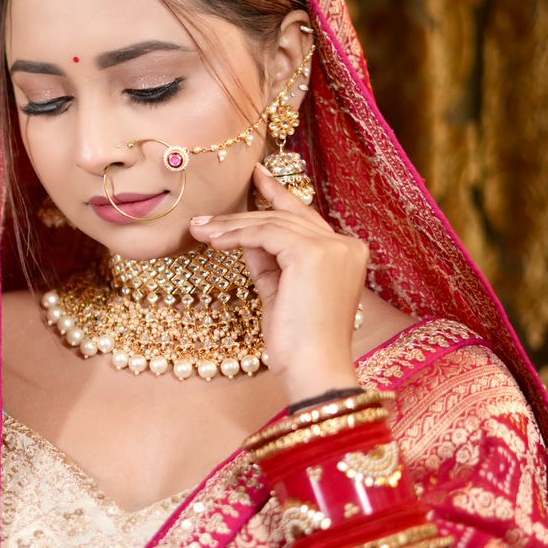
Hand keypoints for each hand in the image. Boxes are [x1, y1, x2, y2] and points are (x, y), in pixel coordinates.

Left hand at [189, 163, 365, 404]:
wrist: (313, 369)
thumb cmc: (298, 343)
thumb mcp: (280, 292)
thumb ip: (269, 261)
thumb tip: (245, 236)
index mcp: (347, 254)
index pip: (305, 219)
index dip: (278, 197)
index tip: (256, 178)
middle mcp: (346, 245)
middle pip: (286, 218)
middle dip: (243, 215)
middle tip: (207, 215)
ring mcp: (332, 247)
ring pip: (272, 223)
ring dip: (231, 226)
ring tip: (200, 230)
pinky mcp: (312, 253)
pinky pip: (265, 234)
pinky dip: (236, 235)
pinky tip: (213, 240)